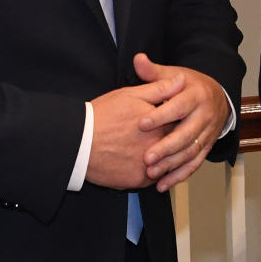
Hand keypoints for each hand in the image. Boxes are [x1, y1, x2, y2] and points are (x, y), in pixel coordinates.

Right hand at [87, 71, 185, 188]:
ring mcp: (150, 167)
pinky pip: (153, 179)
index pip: (182, 123)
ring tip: (153, 150)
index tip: (174, 118)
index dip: (178, 120)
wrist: (78, 143)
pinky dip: (152, 172)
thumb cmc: (102, 116)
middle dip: (174, 141)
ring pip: (166, 164)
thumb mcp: (131, 95)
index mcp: (161, 125)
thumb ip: (160, 89)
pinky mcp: (138, 181)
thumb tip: (181, 80)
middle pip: (177, 146)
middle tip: (161, 136)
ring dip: (165, 159)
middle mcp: (159, 148)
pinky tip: (145, 163)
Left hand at [134, 52, 229, 190]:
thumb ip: (154, 72)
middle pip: (186, 134)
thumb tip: (138, 59)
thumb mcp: (174, 74)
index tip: (141, 123)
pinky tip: (163, 185)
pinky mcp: (207, 147)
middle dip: (166, 147)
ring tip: (152, 174)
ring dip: (171, 165)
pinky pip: (195, 164)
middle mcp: (204, 116)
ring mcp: (207, 133)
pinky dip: (180, 175)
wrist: (218, 96)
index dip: (161, 115)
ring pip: (191, 152)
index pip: (178, 106)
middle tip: (146, 158)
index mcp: (196, 96)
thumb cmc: (189, 85)